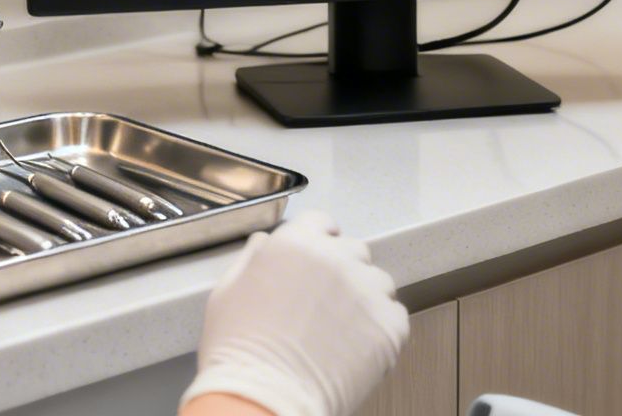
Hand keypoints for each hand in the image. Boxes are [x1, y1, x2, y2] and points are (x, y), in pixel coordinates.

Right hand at [182, 210, 407, 415]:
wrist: (263, 400)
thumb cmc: (238, 354)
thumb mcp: (227, 292)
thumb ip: (252, 259)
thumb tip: (264, 244)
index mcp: (296, 243)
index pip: (321, 223)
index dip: (319, 242)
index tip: (320, 259)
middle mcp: (336, 259)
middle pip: (353, 251)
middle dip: (342, 271)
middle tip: (325, 304)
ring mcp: (366, 291)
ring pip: (378, 282)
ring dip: (364, 298)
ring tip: (341, 331)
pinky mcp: (388, 326)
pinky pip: (395, 316)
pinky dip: (381, 329)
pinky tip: (356, 347)